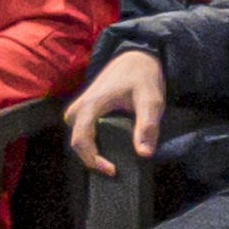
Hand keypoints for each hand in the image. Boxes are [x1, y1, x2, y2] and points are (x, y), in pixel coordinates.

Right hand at [71, 48, 172, 177]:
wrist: (135, 57)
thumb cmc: (143, 77)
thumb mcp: (151, 100)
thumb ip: (148, 126)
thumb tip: (144, 154)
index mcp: (90, 106)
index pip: (81, 141)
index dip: (93, 160)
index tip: (113, 170)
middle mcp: (78, 108)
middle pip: (77, 144)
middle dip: (94, 160)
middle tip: (117, 170)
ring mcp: (77, 109)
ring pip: (78, 140)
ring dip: (93, 153)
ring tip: (116, 161)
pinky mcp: (82, 111)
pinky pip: (82, 133)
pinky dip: (94, 145)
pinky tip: (112, 150)